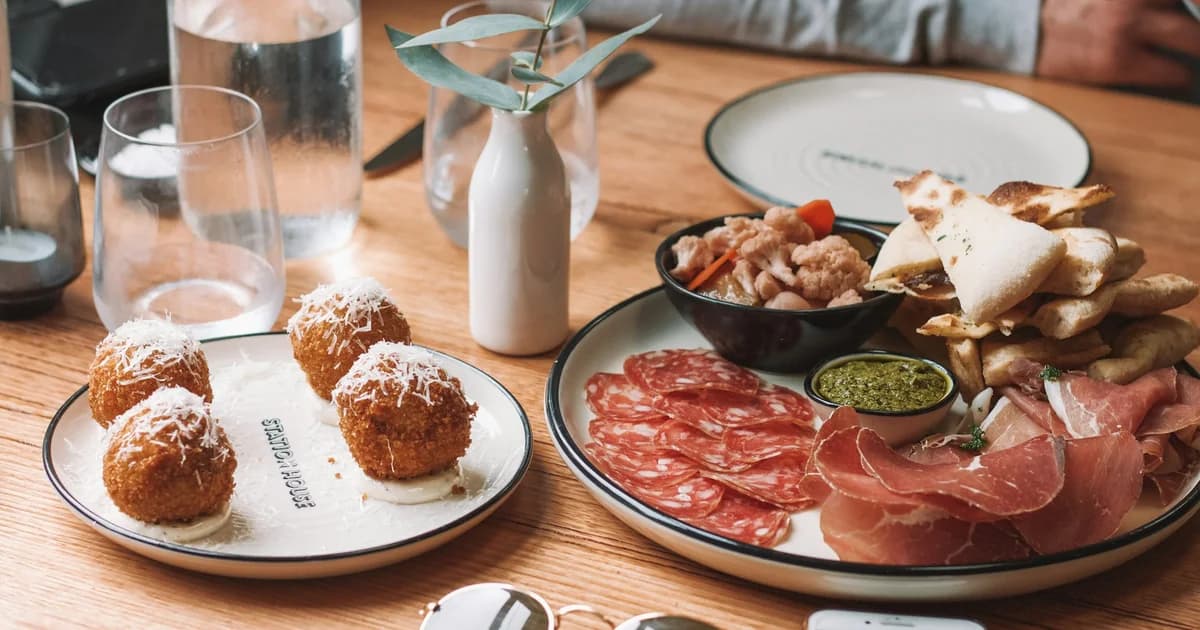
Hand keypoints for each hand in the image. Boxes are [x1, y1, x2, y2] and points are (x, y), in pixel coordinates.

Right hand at [1036, 0, 1199, 86]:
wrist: (1026, 34)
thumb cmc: (1071, 7)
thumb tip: (1186, 7)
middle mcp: (1132, 0)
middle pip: (1197, 7)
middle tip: (1197, 37)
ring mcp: (1126, 29)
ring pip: (1195, 41)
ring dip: (1198, 48)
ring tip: (1194, 52)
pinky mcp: (1118, 63)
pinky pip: (1173, 73)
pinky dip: (1179, 76)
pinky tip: (1174, 74)